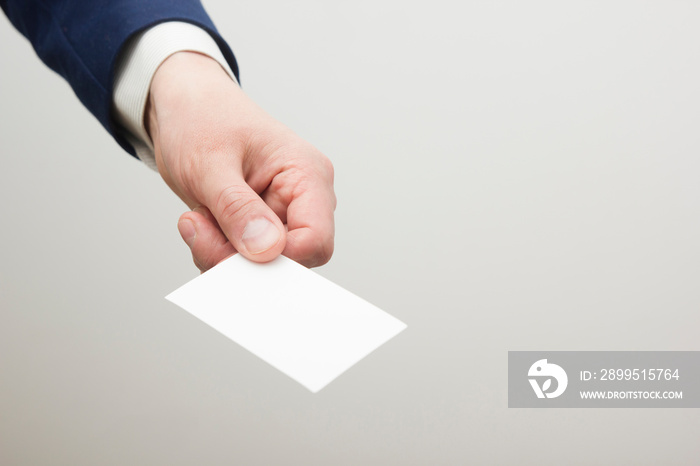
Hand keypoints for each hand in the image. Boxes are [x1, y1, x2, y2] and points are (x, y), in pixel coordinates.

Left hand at [146, 52, 335, 271]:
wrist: (182, 107)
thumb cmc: (201, 117)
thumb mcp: (210, 161)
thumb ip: (237, 207)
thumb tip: (266, 250)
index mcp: (307, 173)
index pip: (316, 238)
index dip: (280, 257)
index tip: (236, 251)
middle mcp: (302, 198)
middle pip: (291, 259)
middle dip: (243, 258)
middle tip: (201, 231)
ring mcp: (281, 214)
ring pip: (264, 265)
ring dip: (223, 253)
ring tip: (196, 219)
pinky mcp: (259, 226)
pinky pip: (245, 259)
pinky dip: (217, 251)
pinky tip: (200, 223)